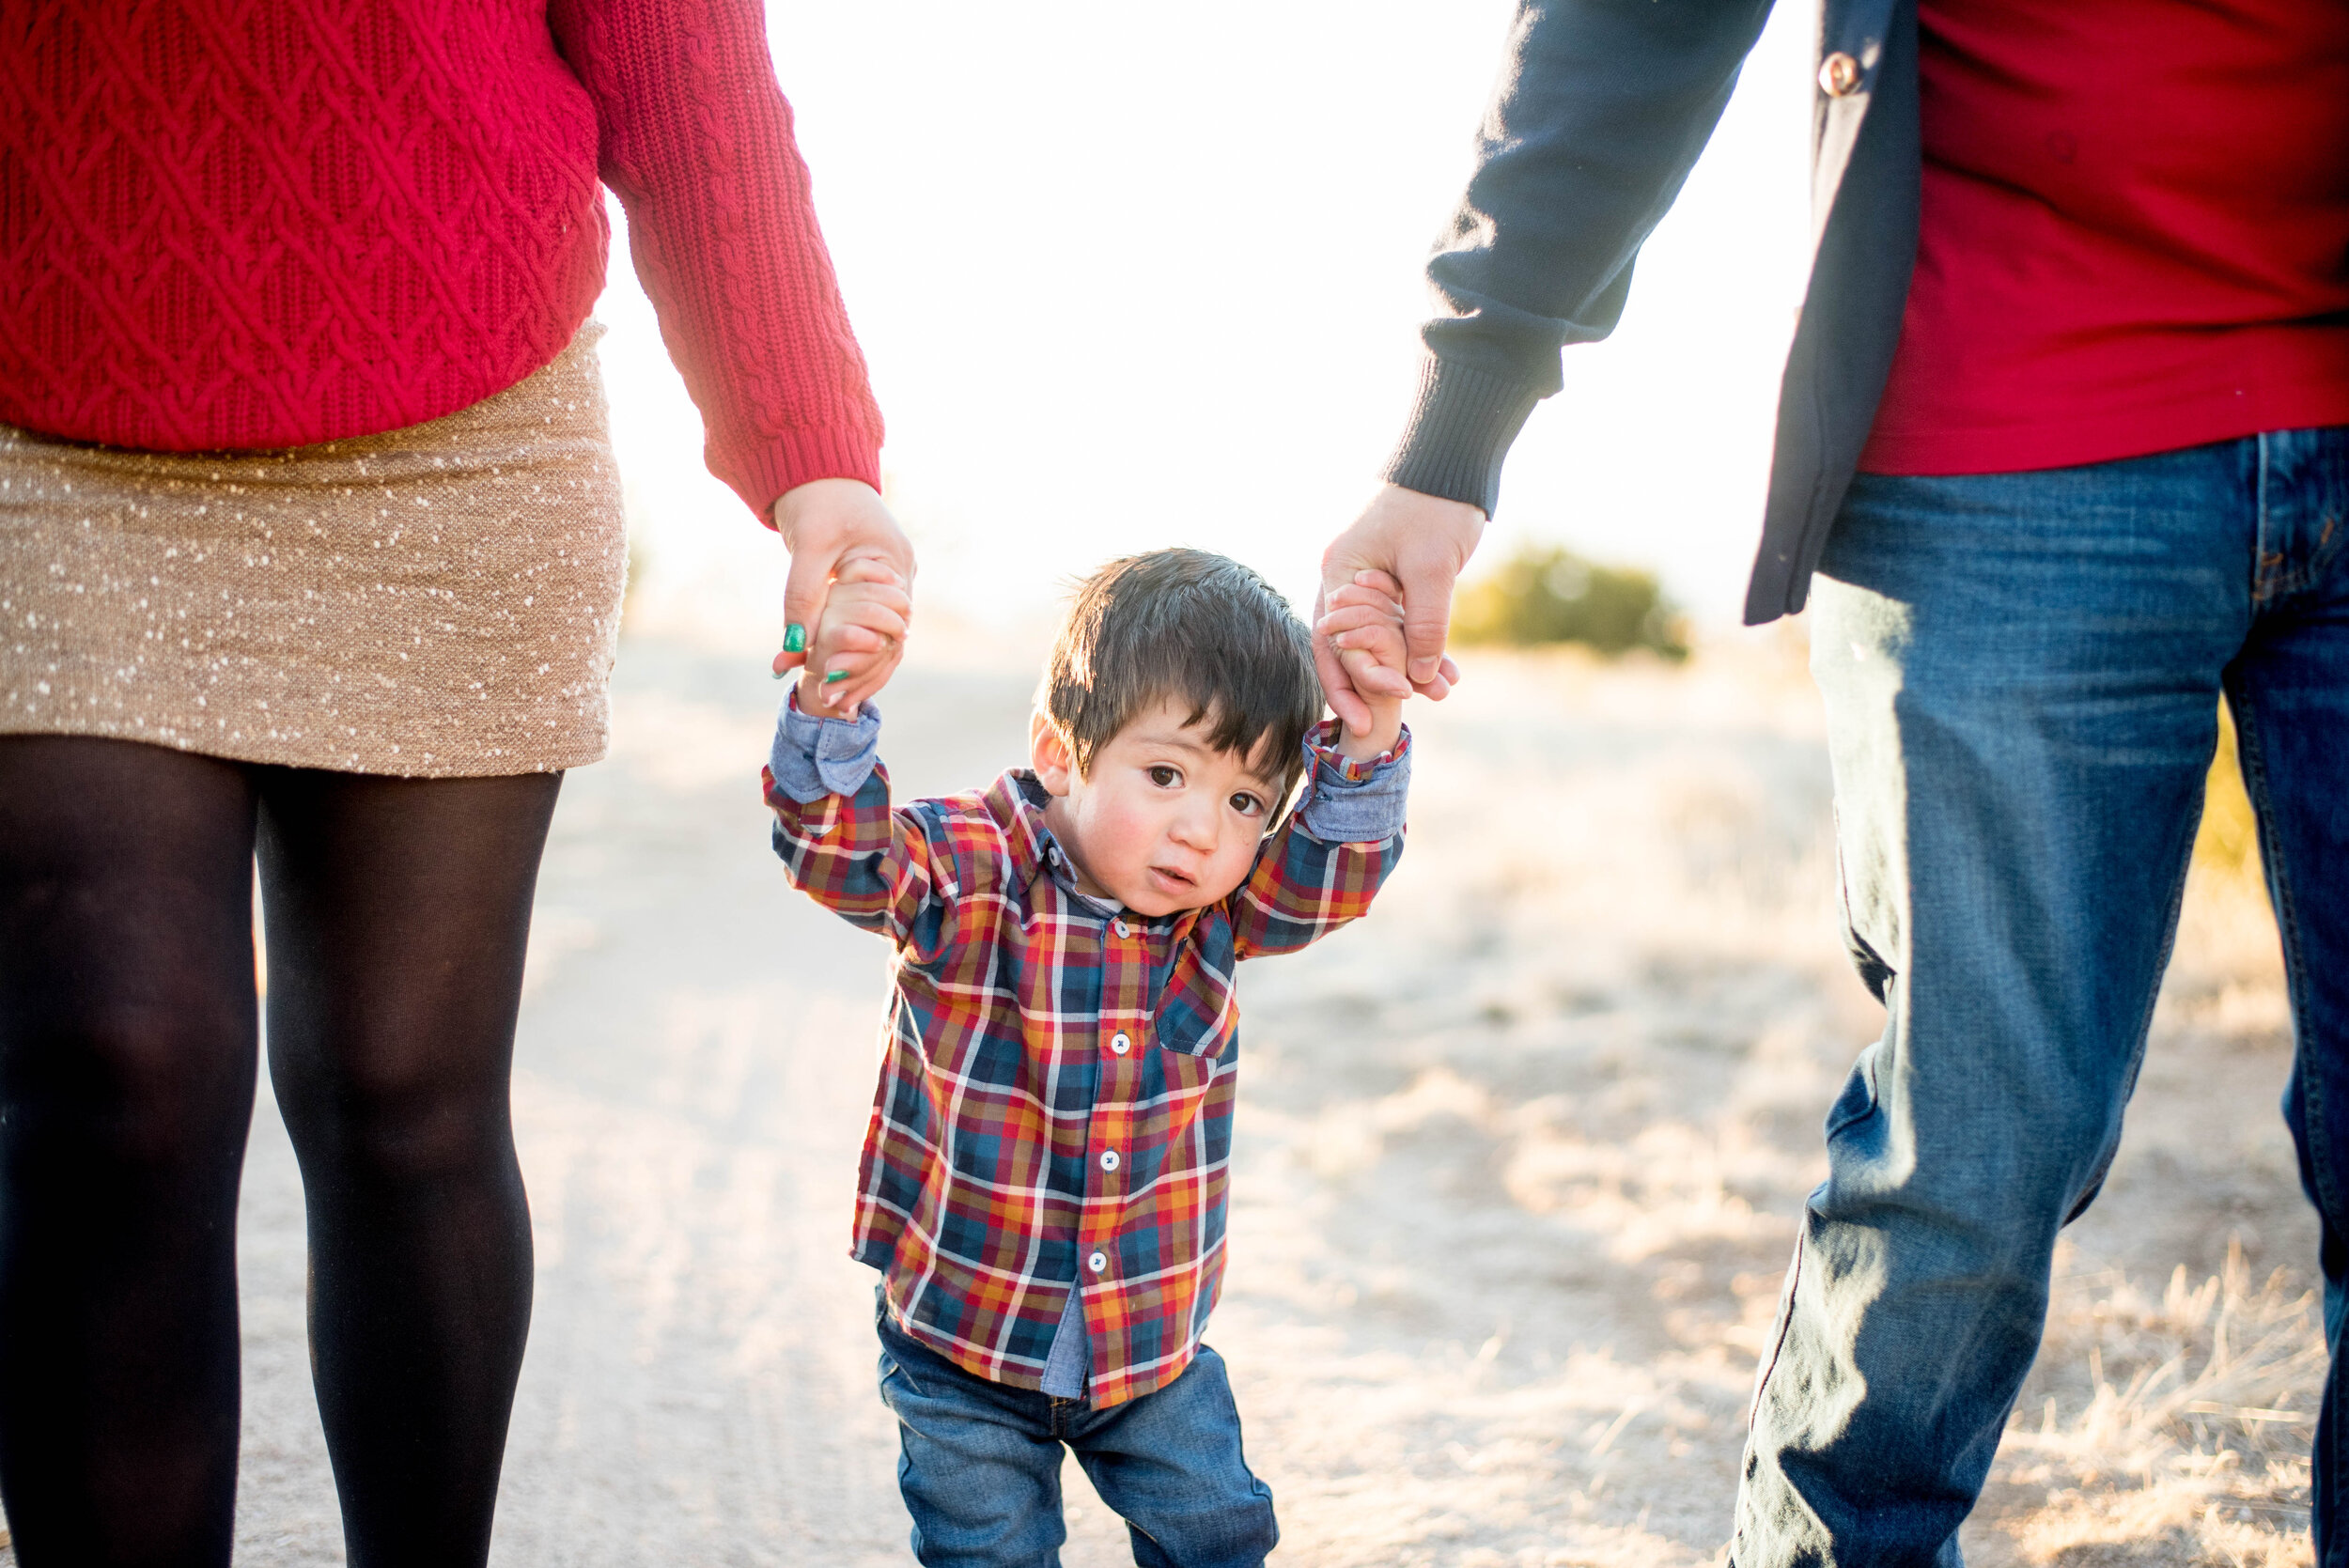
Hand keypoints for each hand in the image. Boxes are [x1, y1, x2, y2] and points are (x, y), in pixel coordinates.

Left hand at [770, 478, 915, 713]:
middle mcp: (899, 577)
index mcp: (895, 566)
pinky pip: (862, 623)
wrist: (812, 467)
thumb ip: (803, 598)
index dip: (863, 660)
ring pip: (876, 635)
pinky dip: (846, 648)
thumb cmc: (816, 500)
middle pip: (888, 637)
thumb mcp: (809, 549)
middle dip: (859, 671)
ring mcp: (885, 581)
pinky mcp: (866, 583)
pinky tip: (826, 675)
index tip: (832, 684)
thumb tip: (792, 648)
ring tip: (830, 700)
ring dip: (853, 665)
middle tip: (830, 701)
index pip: (890, 627)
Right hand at [1314, 484, 1483, 731]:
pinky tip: (1444, 670)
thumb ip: (1423, 625)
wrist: (1451, 463)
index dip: (1359, 676)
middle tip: (1375, 725)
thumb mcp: (1432, 570)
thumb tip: (1421, 676)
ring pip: (1374, 637)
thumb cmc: (1436, 507)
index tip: (1396, 698)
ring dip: (1402, 667)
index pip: (1335, 640)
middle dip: (1364, 686)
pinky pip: (1396, 623)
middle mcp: (1345, 579)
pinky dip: (1417, 645)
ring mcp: (1366, 580)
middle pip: (1344, 646)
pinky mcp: (1391, 579)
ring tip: (1439, 694)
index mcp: (1340, 573)